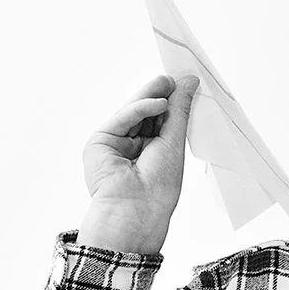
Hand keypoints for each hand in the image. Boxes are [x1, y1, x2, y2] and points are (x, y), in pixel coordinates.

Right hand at [78, 74, 196, 253]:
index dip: (171, 103)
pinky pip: (122, 119)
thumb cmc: (158, 189)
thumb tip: (188, 83)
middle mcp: (131, 148)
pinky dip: (140, 108)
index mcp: (150, 152)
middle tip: (172, 79)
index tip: (183, 84)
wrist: (136, 210)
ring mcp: (115, 145)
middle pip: (145, 115)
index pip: (160, 121)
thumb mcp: (174, 142)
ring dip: (150, 97)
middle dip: (159, 95)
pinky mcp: (100, 142)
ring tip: (167, 84)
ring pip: (132, 113)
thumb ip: (178, 110)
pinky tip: (158, 103)